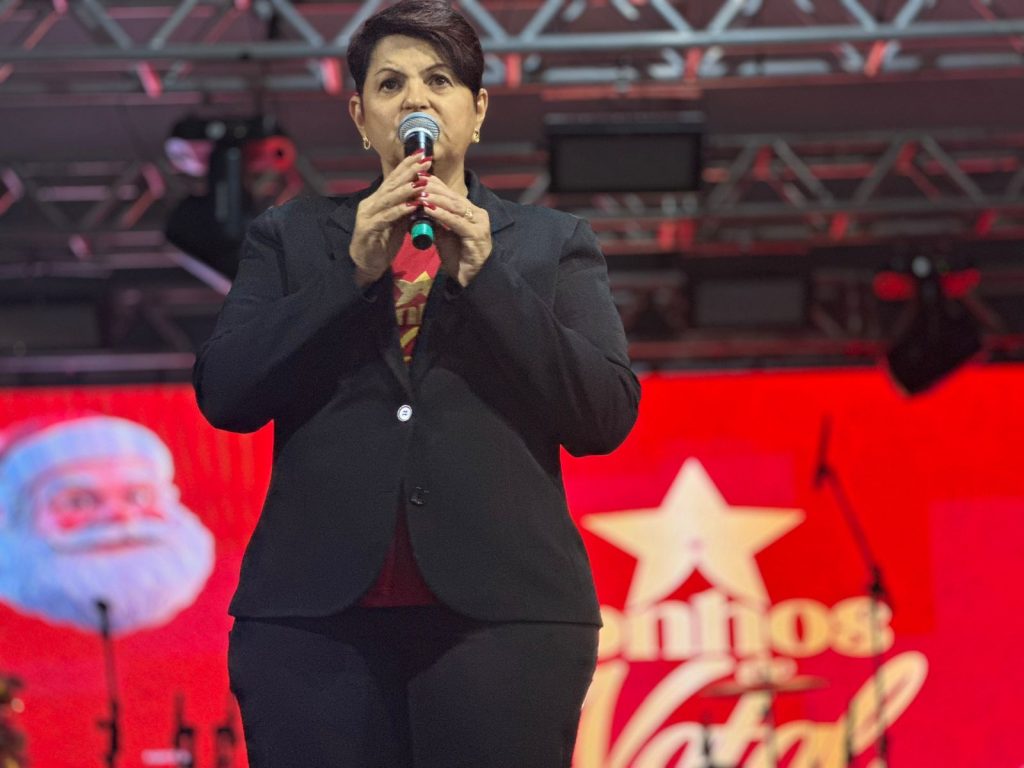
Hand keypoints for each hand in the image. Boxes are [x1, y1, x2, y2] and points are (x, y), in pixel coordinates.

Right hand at [349, 152, 432, 286]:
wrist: (367, 265)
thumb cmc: (383, 243)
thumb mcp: (399, 223)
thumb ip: (407, 209)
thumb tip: (423, 194)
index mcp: (378, 200)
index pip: (394, 179)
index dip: (408, 166)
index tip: (423, 154)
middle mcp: (371, 203)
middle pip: (392, 184)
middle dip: (409, 171)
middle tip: (424, 160)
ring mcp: (368, 215)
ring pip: (389, 198)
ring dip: (406, 189)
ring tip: (421, 181)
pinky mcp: (368, 229)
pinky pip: (386, 217)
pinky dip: (399, 211)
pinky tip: (411, 206)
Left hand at [413, 176, 491, 286]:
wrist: (469, 280)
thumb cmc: (457, 258)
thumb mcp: (443, 236)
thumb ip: (435, 221)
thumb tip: (418, 208)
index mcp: (471, 212)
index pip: (451, 194)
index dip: (435, 184)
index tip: (418, 177)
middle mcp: (478, 214)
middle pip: (453, 197)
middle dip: (434, 189)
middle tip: (416, 182)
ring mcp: (479, 224)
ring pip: (455, 206)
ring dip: (436, 199)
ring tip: (420, 194)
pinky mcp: (477, 235)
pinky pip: (456, 222)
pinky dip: (441, 214)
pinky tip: (429, 209)